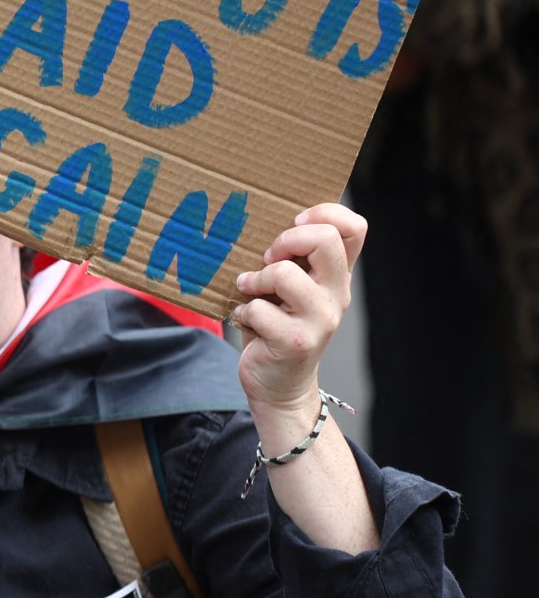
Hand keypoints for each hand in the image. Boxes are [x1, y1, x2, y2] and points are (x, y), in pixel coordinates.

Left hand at [232, 203, 364, 418]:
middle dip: (285, 241)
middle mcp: (336, 295)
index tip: (294, 224)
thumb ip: (291, 257)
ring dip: (256, 279)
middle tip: (268, 259)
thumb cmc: (277, 324)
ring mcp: (320, 320)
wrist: (280, 384)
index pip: (354, 228)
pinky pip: (258, 308)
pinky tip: (246, 319)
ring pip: (284, 273)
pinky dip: (242, 310)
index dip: (324, 213)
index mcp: (337, 275)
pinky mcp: (296, 342)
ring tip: (250, 291)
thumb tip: (264, 215)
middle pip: (324, 239)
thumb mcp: (289, 287)